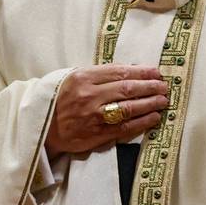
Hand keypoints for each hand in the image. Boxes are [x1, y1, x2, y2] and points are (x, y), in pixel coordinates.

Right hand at [46, 65, 167, 157]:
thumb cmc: (60, 98)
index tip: (156, 71)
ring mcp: (94, 116)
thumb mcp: (75, 77)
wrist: (42, 127)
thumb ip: (100, 74)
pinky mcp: (96, 135)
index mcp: (83, 77)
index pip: (120, 72)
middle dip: (150, 86)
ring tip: (163, 100)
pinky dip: (142, 122)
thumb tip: (132, 69)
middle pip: (127, 89)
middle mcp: (89, 96)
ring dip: (150, 104)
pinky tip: (153, 117)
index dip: (141, 71)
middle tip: (164, 86)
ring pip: (128, 108)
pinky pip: (124, 128)